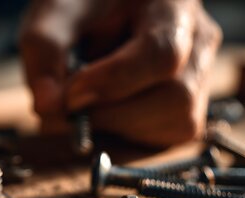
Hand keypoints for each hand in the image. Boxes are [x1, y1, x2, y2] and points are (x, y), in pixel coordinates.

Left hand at [20, 0, 221, 145]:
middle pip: (177, 96)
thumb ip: (44, 52)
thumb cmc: (79, 8)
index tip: (70, 96)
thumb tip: (48, 106)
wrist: (95, 15)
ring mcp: (199, 76)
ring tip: (87, 102)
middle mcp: (197, 40)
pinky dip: (127, 135)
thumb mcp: (52, 17)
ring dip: (119, 126)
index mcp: (171, 4)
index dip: (113, 82)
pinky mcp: (188, 108)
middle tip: (69, 107)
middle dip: (113, 113)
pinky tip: (104, 112)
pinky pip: (168, 136)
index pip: (161, 51)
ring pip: (177, 122)